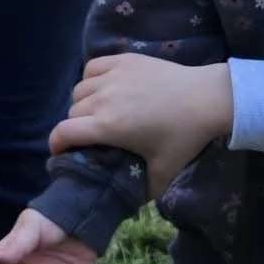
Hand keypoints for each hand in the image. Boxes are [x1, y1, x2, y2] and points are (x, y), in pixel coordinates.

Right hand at [50, 54, 231, 199]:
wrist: (207, 98)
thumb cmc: (184, 136)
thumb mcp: (164, 171)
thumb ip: (142, 190)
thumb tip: (127, 203)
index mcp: (108, 126)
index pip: (63, 132)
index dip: (56, 144)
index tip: (62, 151)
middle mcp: (103, 99)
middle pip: (72, 112)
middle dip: (76, 126)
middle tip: (91, 135)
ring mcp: (112, 76)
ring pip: (79, 89)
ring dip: (83, 103)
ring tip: (98, 111)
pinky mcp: (122, 60)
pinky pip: (92, 68)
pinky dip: (91, 79)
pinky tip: (104, 88)